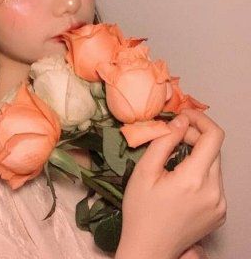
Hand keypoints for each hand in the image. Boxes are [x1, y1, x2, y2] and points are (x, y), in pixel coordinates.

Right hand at [115, 109, 225, 258]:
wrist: (149, 248)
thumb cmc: (141, 210)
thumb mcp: (144, 171)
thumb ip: (164, 142)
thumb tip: (180, 121)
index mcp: (195, 179)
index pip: (214, 137)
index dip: (200, 119)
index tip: (183, 116)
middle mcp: (215, 192)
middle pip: (214, 149)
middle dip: (195, 135)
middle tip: (172, 136)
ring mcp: (220, 204)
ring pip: (215, 165)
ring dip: (198, 153)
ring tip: (175, 157)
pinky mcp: (220, 213)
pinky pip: (215, 182)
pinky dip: (201, 171)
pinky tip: (182, 178)